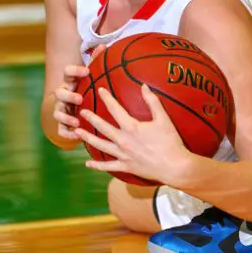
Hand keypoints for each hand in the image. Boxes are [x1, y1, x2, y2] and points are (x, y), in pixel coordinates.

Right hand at [49, 64, 89, 142]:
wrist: (74, 108)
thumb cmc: (85, 89)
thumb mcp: (90, 76)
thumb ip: (96, 62)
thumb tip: (104, 45)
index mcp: (70, 82)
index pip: (67, 72)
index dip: (74, 71)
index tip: (86, 71)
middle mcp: (63, 95)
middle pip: (59, 93)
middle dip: (69, 96)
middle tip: (80, 99)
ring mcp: (61, 110)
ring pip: (57, 113)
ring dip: (66, 117)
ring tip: (77, 121)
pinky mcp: (62, 125)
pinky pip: (61, 130)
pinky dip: (67, 133)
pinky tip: (77, 136)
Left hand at [76, 83, 199, 185]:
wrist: (174, 166)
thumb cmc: (170, 142)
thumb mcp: (163, 119)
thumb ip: (152, 101)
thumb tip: (144, 86)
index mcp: (131, 127)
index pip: (115, 109)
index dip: (106, 98)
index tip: (99, 90)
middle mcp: (123, 141)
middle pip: (102, 127)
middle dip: (91, 118)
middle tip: (81, 111)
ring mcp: (123, 155)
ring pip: (100, 146)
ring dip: (88, 138)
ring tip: (77, 132)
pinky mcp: (125, 167)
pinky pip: (108, 167)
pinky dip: (97, 166)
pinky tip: (87, 163)